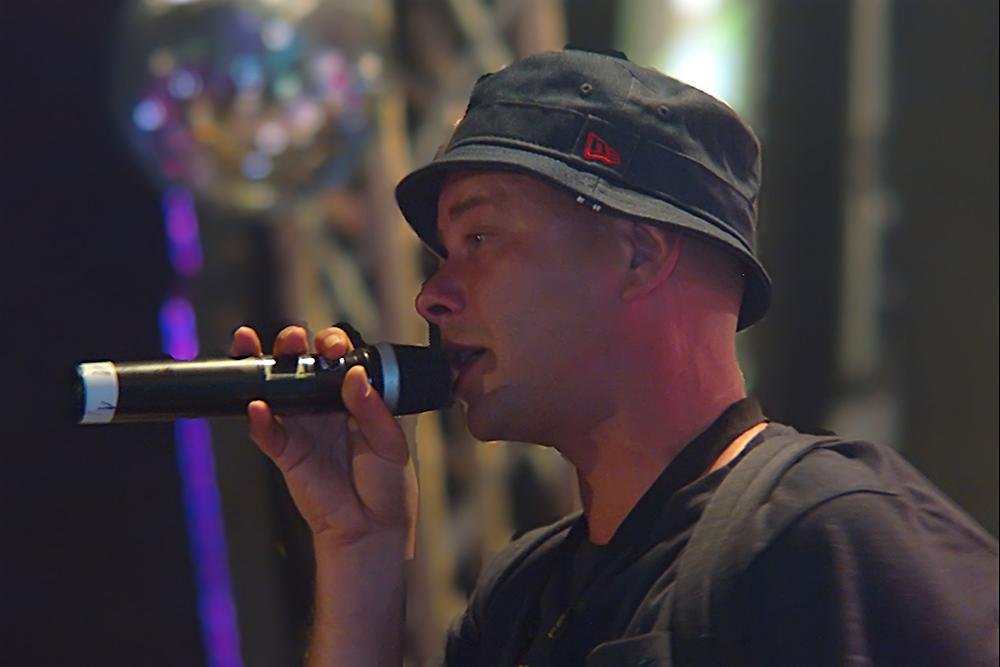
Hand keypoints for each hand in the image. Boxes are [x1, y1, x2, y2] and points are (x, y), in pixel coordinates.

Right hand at [231, 325, 416, 555]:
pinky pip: (268, 432)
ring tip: (254, 349)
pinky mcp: (286, 452)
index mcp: (355, 397)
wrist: (372, 529)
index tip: (333, 346)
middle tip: (294, 340)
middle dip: (293, 343)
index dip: (332, 344)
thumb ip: (373, 411)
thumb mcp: (391, 444)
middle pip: (301, 364)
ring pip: (276, 389)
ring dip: (264, 367)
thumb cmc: (388, 484)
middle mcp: (325, 405)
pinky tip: (258, 407)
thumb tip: (354, 376)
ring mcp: (303, 427)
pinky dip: (260, 420)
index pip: (339, 358)